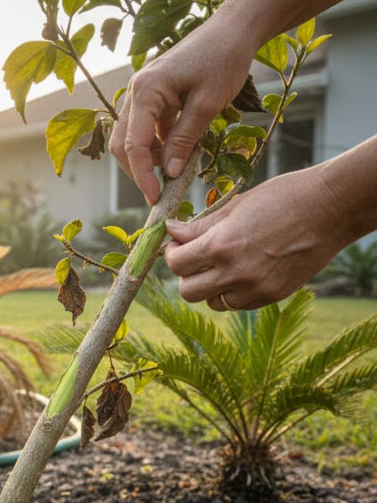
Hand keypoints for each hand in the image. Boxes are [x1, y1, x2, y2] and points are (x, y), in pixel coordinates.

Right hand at [109, 11, 256, 204]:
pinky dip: (157, 145)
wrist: (235, 28)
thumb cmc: (224, 59)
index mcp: (145, 90)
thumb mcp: (208, 104)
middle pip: (122, 143)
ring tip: (173, 172)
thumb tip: (167, 173)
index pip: (133, 144)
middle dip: (138, 170)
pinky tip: (177, 152)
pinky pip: (146, 128)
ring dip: (148, 159)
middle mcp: (136, 91)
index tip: (155, 198)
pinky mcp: (153, 95)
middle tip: (159, 192)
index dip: (142, 175)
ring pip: (131, 137)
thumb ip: (184, 140)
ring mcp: (142, 93)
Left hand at [164, 166, 350, 310]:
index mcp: (221, 245)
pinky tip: (243, 271)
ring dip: (210, 287)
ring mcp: (255, 288)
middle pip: (188, 291)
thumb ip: (200, 226)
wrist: (331, 208)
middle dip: (186, 275)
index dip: (172, 254)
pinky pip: (238, 304)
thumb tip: (170, 231)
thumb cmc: (282, 198)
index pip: (176, 264)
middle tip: (195, 258)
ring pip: (212, 302)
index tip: (178, 245)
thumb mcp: (235, 206)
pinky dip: (233, 292)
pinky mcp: (272, 296)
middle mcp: (235, 272)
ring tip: (222, 265)